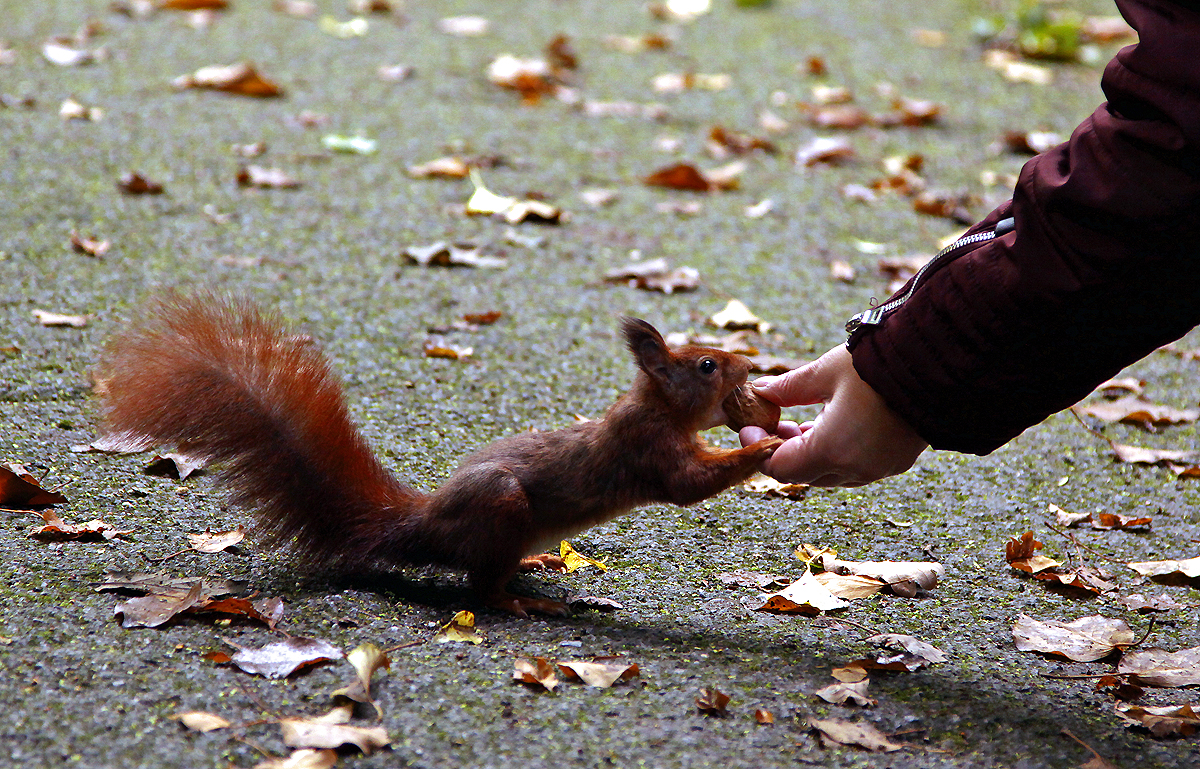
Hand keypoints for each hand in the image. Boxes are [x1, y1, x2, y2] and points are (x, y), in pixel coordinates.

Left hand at [738, 345, 927, 486]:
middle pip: (804, 473)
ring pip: (830, 474)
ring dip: (810, 453)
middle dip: (784, 450)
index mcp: (831, 451)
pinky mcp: (896, 462)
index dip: (759, 448)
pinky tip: (833, 424)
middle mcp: (855, 469)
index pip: (779, 469)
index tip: (750, 426)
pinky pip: (856, 468)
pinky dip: (837, 453)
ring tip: (802, 421)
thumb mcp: (827, 372)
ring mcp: (879, 469)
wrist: (942, 366)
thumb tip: (762, 390)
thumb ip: (789, 387)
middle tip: (774, 421)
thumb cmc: (881, 365)